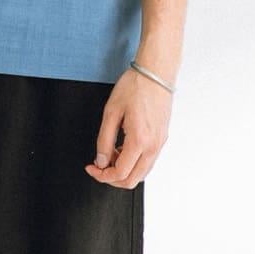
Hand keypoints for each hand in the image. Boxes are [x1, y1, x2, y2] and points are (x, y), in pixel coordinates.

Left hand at [84, 68, 170, 188]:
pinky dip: (133, 162)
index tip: (92, 168)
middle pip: (132, 179)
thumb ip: (104, 140)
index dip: (102, 175)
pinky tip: (122, 149)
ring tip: (110, 154)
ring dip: (124, 170)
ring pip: (142, 173)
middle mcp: (153, 145)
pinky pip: (148, 161)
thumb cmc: (135, 86)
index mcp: (139, 140)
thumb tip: (101, 160)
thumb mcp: (111, 112)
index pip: (120, 173)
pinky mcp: (162, 138)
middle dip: (112, 178)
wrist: (156, 73)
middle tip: (99, 167)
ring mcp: (160, 143)